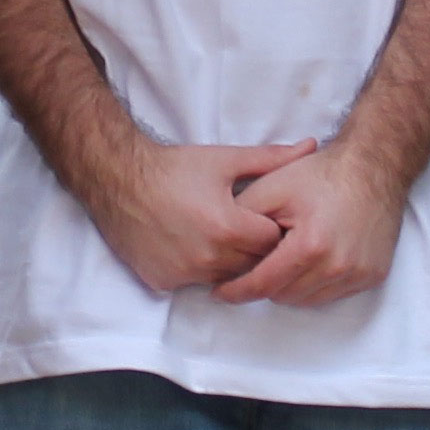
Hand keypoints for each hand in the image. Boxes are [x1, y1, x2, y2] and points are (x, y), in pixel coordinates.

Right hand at [76, 132, 303, 296]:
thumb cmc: (173, 168)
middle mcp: (208, 257)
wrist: (119, 179)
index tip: (264, 217)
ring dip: (228, 261)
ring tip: (218, 235)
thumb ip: (271, 159)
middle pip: (252, 264)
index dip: (272, 228)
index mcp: (228, 227)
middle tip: (243, 226)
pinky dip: (198, 269)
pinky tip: (191, 245)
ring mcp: (183, 273)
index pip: (273, 242)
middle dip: (253, 248)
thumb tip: (310, 147)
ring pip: (225, 277)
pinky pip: (194, 282)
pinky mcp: (162, 282)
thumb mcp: (224, 159)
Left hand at [218, 137, 406, 308]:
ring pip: (308, 300)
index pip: (264, 284)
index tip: (219, 292)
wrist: (372, 166)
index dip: (237, 290)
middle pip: (284, 296)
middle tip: (258, 263)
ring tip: (285, 259)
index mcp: (310, 246)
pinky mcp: (373, 276)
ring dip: (291, 286)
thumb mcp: (271, 188)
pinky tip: (311, 261)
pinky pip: (333, 294)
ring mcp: (359, 274)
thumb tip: (223, 251)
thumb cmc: (319, 175)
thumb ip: (242, 220)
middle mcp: (337, 267)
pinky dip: (317, 285)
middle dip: (266, 283)